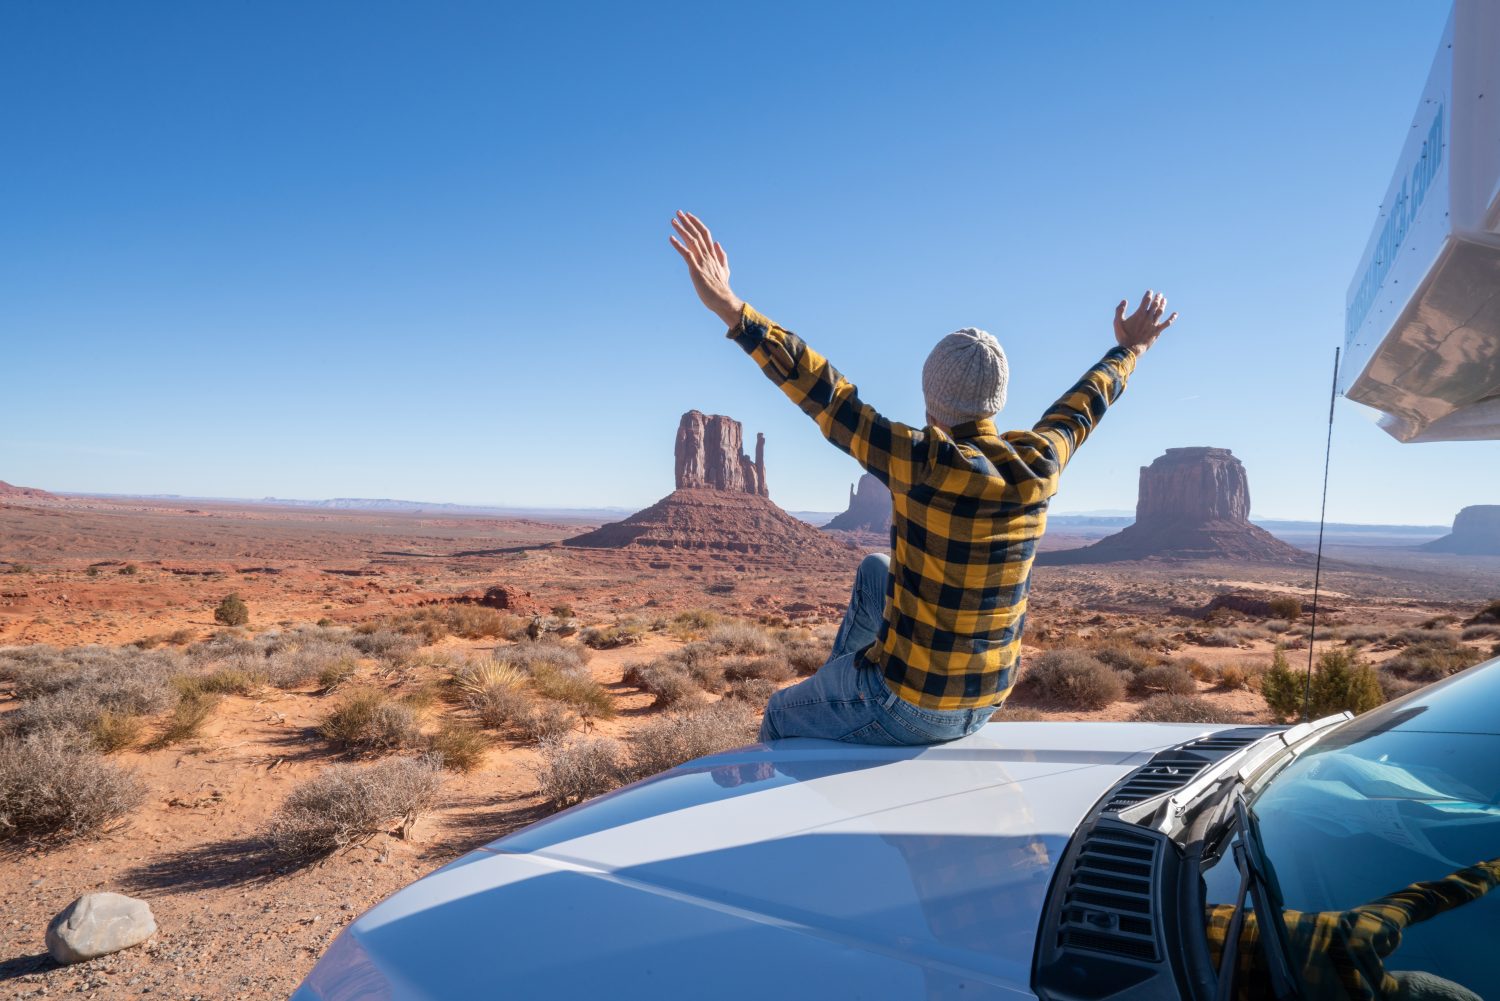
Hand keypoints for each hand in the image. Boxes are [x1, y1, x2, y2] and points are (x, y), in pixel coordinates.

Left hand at [670, 210, 743, 327]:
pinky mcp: (696, 270)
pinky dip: (678, 245)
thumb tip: (718, 243)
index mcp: (713, 255)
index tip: (689, 215)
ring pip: (692, 241)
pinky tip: (671, 239)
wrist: (723, 300)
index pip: (705, 234)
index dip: (697, 223)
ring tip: (673, 221)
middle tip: (678, 212)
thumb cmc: (721, 288)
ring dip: (681, 230)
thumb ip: (722, 256)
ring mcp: (702, 262)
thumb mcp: (725, 270)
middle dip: (687, 222)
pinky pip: (686, 254)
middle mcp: (708, 255)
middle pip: (697, 234)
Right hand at [1113, 290, 1177, 355]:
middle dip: (1157, 298)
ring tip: (1164, 300)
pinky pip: (1167, 323)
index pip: (1146, 300)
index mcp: (1139, 314)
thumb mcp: (1117, 322)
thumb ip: (1119, 310)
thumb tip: (1124, 301)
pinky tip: (1175, 314)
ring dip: (1163, 305)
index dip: (1148, 294)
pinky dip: (1171, 318)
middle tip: (1159, 294)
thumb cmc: (1123, 336)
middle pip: (1155, 304)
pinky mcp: (1157, 331)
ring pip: (1161, 311)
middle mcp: (1148, 317)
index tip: (1150, 291)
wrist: (1131, 348)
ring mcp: (1154, 324)